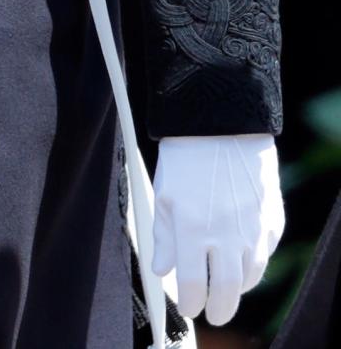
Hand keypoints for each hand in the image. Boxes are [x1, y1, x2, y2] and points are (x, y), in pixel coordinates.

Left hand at [151, 132, 285, 325]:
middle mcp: (225, 234)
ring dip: (237, 288)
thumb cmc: (186, 153)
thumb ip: (163, 237)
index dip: (190, 303)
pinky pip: (265, 252)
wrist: (222, 119)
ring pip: (250, 277)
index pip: (192, 286)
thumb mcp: (164, 193)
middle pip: (225, 292)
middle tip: (213, 314)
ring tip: (226, 286)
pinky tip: (242, 257)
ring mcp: (253, 227)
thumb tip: (162, 271)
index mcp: (191, 229)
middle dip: (218, 310)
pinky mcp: (272, 217)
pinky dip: (254, 262)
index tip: (188, 306)